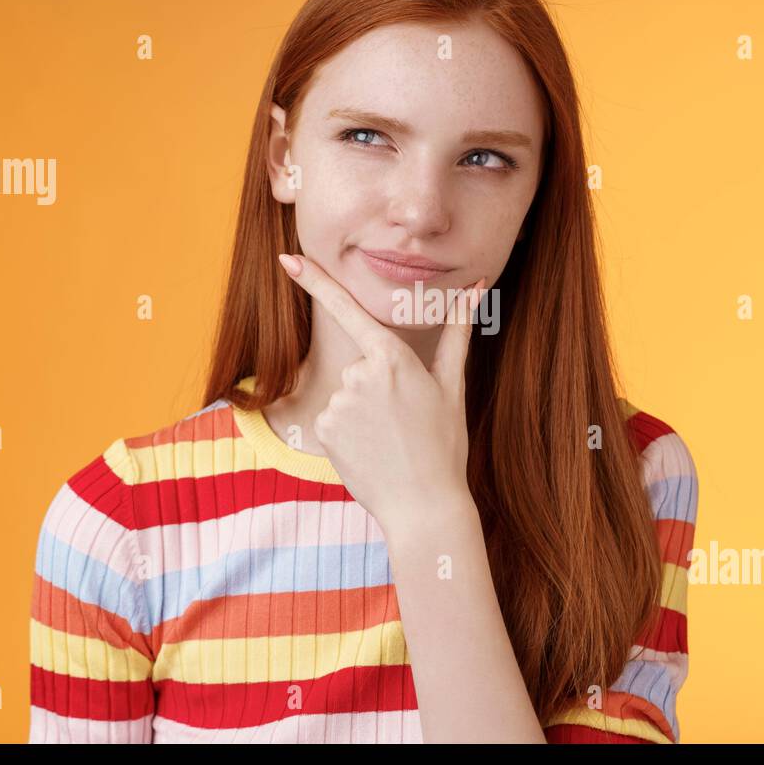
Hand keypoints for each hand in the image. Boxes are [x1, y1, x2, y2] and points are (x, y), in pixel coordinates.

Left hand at [277, 252, 483, 541]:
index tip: (287, 259)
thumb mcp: (452, 385)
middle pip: (359, 366)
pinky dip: (347, 432)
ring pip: (346, 393)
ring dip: (363, 412)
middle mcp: (359, 374)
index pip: (348, 309)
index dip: (315, 281)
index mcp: (392, 357)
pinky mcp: (322, 428)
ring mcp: (338, 402)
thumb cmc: (444, 444)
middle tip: (404, 420)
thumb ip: (456, 331)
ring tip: (389, 439)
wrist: (424, 505)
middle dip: (377, 386)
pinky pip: (332, 419)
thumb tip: (476, 287)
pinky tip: (370, 450)